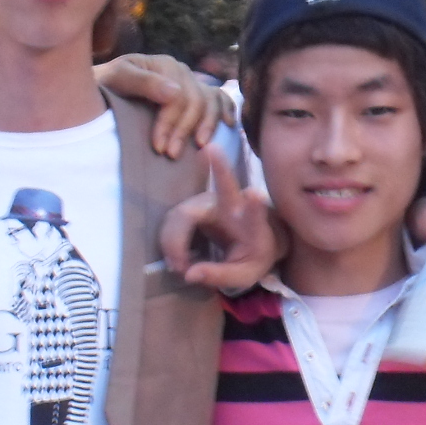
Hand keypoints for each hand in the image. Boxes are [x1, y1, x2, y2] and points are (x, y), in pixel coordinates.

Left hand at [94, 53, 225, 158]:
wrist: (102, 87)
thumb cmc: (105, 85)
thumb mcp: (117, 78)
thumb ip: (142, 82)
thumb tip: (176, 92)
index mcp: (165, 65)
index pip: (178, 96)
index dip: (170, 123)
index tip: (159, 148)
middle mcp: (182, 71)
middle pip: (195, 102)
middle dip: (184, 130)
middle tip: (171, 155)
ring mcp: (191, 82)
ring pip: (210, 102)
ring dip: (208, 126)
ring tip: (199, 148)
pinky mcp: (195, 93)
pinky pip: (219, 99)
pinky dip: (226, 110)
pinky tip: (228, 126)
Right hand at [159, 144, 283, 289]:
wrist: (253, 241)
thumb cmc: (252, 256)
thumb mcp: (244, 275)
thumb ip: (220, 276)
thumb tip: (188, 274)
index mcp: (252, 226)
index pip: (256, 216)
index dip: (255, 206)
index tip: (255, 192)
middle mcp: (232, 207)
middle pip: (224, 187)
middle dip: (220, 167)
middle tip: (212, 149)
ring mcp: (211, 203)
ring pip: (183, 214)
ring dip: (173, 242)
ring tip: (179, 267)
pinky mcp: (194, 207)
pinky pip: (172, 221)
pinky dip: (169, 242)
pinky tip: (176, 259)